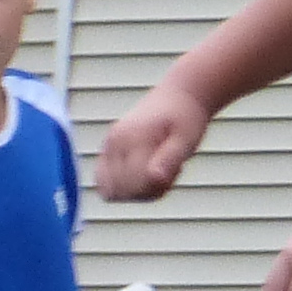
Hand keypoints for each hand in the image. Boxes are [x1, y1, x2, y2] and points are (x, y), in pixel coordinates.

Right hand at [98, 84, 210, 202]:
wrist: (177, 98)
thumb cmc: (184, 118)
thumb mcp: (186, 138)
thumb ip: (170, 159)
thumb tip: (155, 179)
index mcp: (130, 138)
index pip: (132, 186)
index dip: (156, 189)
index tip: (174, 171)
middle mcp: (112, 143)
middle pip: (120, 192)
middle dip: (146, 191)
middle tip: (168, 170)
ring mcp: (106, 148)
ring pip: (110, 192)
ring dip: (137, 192)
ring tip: (157, 171)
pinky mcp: (105, 154)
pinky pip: (107, 186)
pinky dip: (127, 188)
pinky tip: (146, 173)